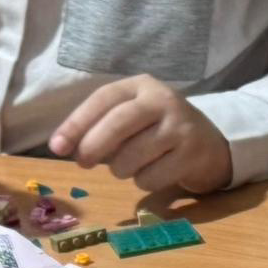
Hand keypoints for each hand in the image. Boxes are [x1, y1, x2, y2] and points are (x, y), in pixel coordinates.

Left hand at [48, 75, 233, 201]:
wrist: (210, 145)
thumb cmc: (158, 131)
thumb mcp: (132, 118)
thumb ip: (100, 127)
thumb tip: (63, 146)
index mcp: (141, 85)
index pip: (103, 99)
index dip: (76, 123)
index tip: (56, 146)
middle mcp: (163, 100)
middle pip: (119, 123)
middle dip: (93, 146)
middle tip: (82, 163)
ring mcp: (180, 127)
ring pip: (132, 156)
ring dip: (120, 170)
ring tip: (128, 166)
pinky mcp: (192, 154)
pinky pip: (151, 177)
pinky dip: (143, 182)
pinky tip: (152, 173)